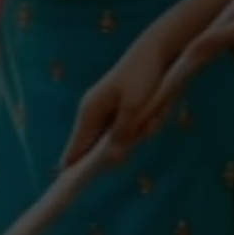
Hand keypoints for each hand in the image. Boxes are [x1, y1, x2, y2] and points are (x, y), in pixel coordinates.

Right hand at [60, 36, 171, 166]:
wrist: (157, 49)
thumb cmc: (143, 76)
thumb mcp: (135, 108)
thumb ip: (122, 135)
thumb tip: (111, 161)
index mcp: (89, 112)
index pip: (75, 149)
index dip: (76, 168)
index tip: (76, 185)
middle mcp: (93, 112)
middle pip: (100, 147)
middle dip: (125, 145)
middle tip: (146, 124)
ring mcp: (107, 109)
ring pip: (122, 137)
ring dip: (142, 130)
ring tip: (156, 111)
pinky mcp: (122, 107)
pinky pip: (133, 127)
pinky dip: (147, 121)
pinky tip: (158, 106)